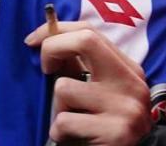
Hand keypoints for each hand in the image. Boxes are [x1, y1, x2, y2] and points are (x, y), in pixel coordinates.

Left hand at [24, 19, 151, 145]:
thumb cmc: (106, 123)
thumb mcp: (100, 90)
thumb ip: (80, 65)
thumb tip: (46, 39)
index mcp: (128, 69)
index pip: (91, 31)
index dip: (56, 31)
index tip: (34, 40)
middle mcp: (131, 83)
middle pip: (85, 41)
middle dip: (52, 49)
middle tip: (45, 70)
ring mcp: (126, 107)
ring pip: (64, 88)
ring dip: (57, 108)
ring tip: (73, 121)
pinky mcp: (116, 133)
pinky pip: (65, 121)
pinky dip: (60, 131)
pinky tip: (74, 138)